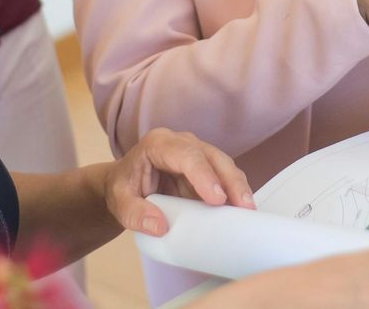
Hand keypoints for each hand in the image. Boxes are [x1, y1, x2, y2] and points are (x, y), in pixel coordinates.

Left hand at [104, 128, 252, 237]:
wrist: (125, 184)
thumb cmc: (123, 188)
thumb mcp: (120, 203)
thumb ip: (135, 213)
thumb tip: (159, 226)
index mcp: (158, 143)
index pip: (186, 155)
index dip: (204, 176)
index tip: (217, 199)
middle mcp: (182, 142)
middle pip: (212, 156)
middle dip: (230, 181)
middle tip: (244, 206)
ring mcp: (197, 153)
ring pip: (224, 164)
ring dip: (238, 186)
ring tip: (248, 210)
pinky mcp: (206, 168)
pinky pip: (225, 177)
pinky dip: (235, 192)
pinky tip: (242, 209)